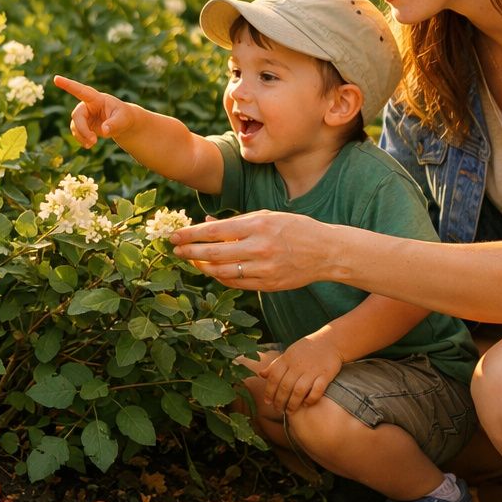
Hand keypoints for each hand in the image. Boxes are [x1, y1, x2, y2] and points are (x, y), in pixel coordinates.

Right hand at [53, 75, 134, 146]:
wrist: (122, 124)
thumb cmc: (124, 116)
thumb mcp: (123, 119)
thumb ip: (114, 124)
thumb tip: (104, 131)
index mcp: (96, 98)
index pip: (81, 91)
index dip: (68, 85)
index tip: (56, 78)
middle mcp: (87, 105)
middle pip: (77, 115)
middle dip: (82, 130)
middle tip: (93, 141)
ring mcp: (84, 115)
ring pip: (75, 125)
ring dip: (82, 136)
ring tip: (93, 144)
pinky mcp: (83, 124)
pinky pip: (76, 132)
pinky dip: (81, 140)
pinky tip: (89, 145)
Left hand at [169, 210, 330, 290]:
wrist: (326, 251)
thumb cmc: (294, 228)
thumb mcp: (266, 216)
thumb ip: (236, 221)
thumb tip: (206, 222)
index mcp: (258, 225)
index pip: (214, 232)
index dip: (190, 235)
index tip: (174, 237)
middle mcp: (259, 248)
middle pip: (213, 253)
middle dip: (190, 252)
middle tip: (176, 251)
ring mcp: (264, 269)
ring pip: (222, 272)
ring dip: (203, 267)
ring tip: (193, 261)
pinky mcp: (268, 284)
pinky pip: (236, 283)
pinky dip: (221, 277)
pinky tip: (214, 271)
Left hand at [243, 338, 343, 411]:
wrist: (330, 341)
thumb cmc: (306, 349)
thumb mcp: (288, 353)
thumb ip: (275, 365)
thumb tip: (261, 374)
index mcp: (287, 359)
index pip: (274, 377)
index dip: (269, 391)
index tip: (268, 402)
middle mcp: (298, 365)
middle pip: (285, 386)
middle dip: (279, 401)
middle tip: (278, 409)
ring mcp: (312, 370)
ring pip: (299, 390)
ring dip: (293, 403)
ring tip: (289, 411)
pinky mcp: (326, 374)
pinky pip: (317, 389)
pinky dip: (311, 399)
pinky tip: (306, 404)